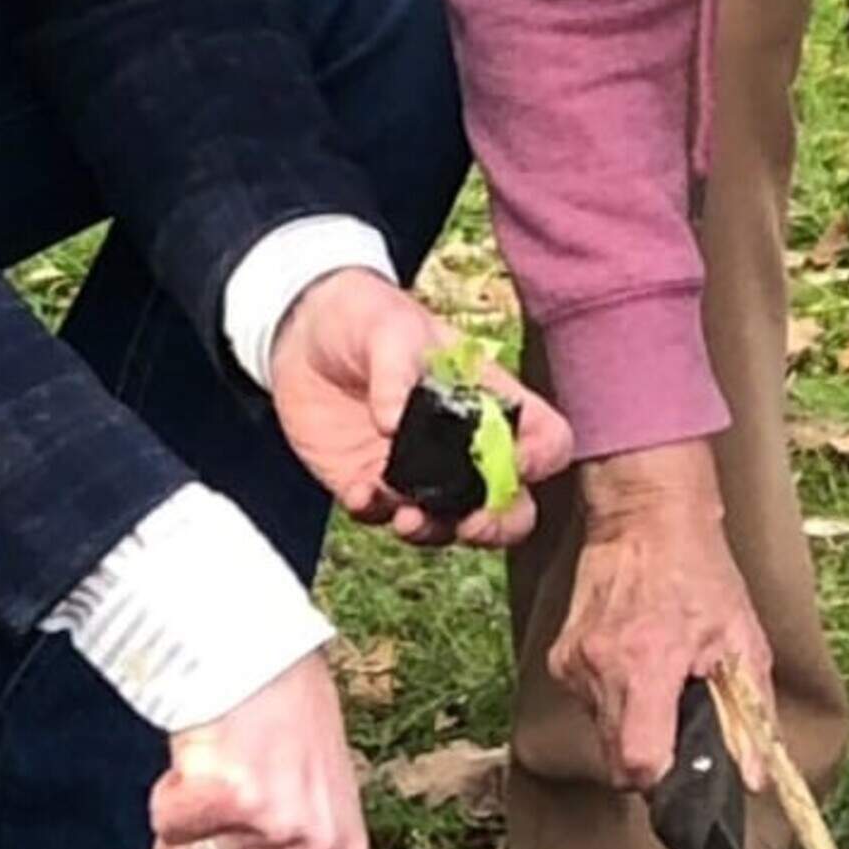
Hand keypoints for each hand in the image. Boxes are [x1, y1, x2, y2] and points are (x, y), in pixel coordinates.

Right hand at [149, 654, 369, 848]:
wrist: (262, 650)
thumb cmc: (277, 723)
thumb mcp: (295, 807)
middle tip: (198, 812)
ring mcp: (280, 827)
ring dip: (174, 827)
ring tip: (208, 778)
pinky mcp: (238, 797)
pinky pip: (165, 826)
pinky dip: (165, 793)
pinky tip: (198, 758)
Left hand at [267, 271, 571, 547]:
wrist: (302, 333)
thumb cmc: (366, 318)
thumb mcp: (389, 329)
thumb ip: (397, 373)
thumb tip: (392, 426)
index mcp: (490, 403)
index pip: (545, 440)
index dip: (541, 459)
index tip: (514, 464)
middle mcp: (462, 447)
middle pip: (510, 505)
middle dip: (499, 525)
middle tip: (471, 525)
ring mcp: (419, 472)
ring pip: (448, 523)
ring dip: (435, 530)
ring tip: (407, 518)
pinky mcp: (371, 483)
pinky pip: (382, 515)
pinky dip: (376, 514)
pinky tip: (360, 495)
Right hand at [546, 442, 770, 789]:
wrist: (643, 518)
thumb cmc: (697, 573)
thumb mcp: (742, 642)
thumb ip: (752, 717)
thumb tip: (755, 777)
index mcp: (647, 665)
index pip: (639, 765)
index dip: (668, 780)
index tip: (689, 770)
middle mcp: (599, 669)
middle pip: (618, 762)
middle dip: (654, 757)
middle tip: (683, 721)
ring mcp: (572, 665)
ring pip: (604, 736)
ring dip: (636, 725)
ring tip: (662, 680)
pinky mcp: (559, 659)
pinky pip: (591, 706)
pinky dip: (617, 699)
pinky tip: (638, 663)